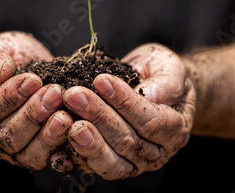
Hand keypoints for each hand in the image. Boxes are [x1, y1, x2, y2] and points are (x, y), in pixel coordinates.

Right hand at [0, 32, 73, 170]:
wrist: (25, 71)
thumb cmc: (7, 59)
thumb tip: (1, 71)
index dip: (10, 97)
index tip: (33, 79)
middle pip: (9, 138)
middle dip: (33, 115)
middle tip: (54, 94)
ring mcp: (17, 151)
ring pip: (30, 155)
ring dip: (49, 136)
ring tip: (66, 116)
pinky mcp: (43, 155)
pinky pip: (53, 161)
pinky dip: (65, 154)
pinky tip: (77, 141)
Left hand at [63, 43, 195, 179]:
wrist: (152, 85)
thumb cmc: (161, 74)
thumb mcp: (170, 68)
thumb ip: (166, 81)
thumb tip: (149, 94)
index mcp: (175, 129)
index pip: (152, 121)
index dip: (125, 102)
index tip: (101, 80)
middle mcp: (156, 153)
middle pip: (127, 141)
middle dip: (99, 116)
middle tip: (74, 95)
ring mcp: (133, 163)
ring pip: (111, 161)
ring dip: (87, 140)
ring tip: (67, 120)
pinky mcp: (110, 165)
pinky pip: (92, 166)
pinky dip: (74, 156)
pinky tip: (60, 140)